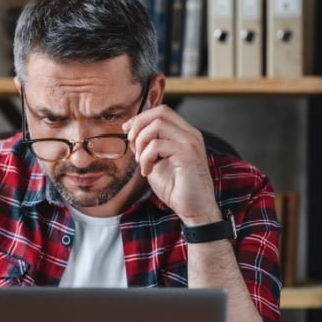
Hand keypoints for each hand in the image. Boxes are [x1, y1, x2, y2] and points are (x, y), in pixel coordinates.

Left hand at [122, 105, 221, 224]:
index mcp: (185, 134)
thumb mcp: (156, 162)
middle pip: (160, 112)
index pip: (162, 112)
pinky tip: (148, 171)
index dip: (141, 117)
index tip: (126, 130)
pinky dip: (145, 157)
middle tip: (131, 144)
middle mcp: (190, 134)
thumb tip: (131, 134)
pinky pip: (157, 145)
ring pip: (157, 124)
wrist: (194, 210)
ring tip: (141, 162)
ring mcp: (190, 142)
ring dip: (141, 143)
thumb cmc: (177, 189)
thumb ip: (146, 147)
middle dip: (139, 125)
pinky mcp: (187, 153)